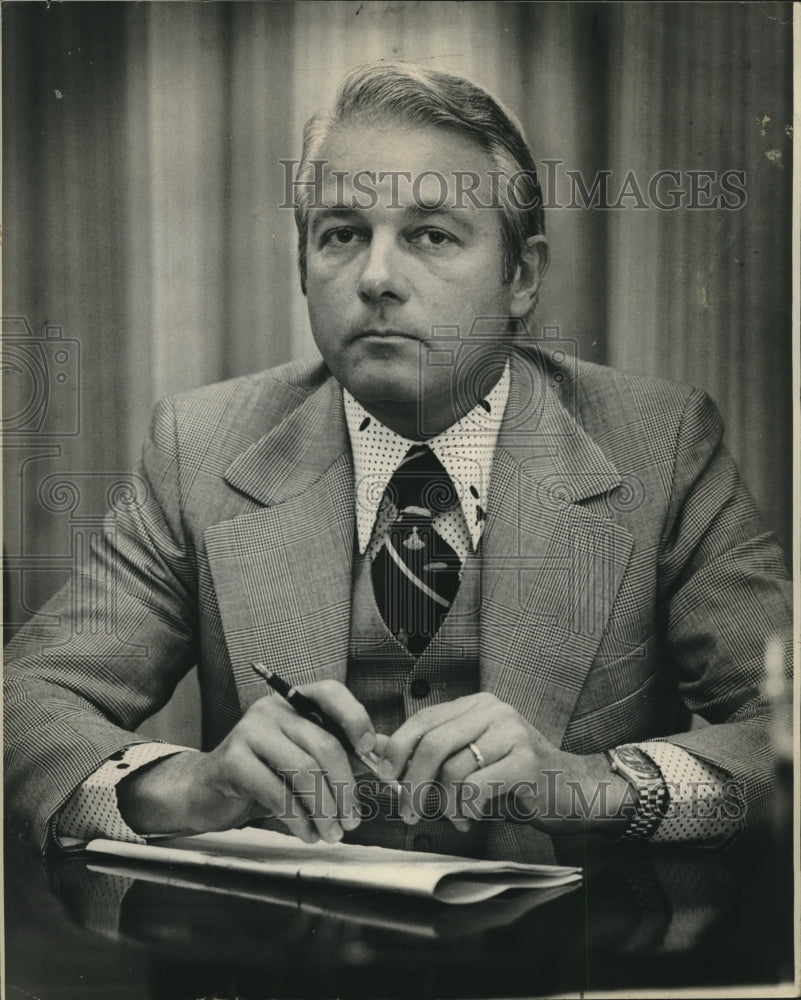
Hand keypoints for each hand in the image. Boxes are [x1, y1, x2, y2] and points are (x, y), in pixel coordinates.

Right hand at [118, 680, 375, 842]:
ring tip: (332, 834)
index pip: (331, 692)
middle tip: (352, 821)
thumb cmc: (264, 774)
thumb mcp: (304, 758)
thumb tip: (387, 755)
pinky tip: (307, 835)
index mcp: (294, 701)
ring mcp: (249, 731)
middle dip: (345, 788)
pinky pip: (276, 793)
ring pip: (303, 771)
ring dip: (324, 810)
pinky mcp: (231, 760)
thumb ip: (343, 752)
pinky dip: (298, 820)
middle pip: (324, 745)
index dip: (357, 719)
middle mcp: (272, 708)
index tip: (372, 756)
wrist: (206, 792)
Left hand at [377, 693, 630, 833]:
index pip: (423, 719)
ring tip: (454, 818)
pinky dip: (465, 809)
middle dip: (411, 781)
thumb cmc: (515, 779)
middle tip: (407, 811)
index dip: (397, 749)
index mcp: (476, 705)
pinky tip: (472, 818)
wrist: (575, 791)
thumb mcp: (469, 761)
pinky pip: (475, 787)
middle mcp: (493, 711)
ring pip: (453, 768)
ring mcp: (512, 732)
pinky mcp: (526, 761)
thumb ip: (428, 754)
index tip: (385, 779)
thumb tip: (376, 750)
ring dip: (444, 804)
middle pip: (432, 742)